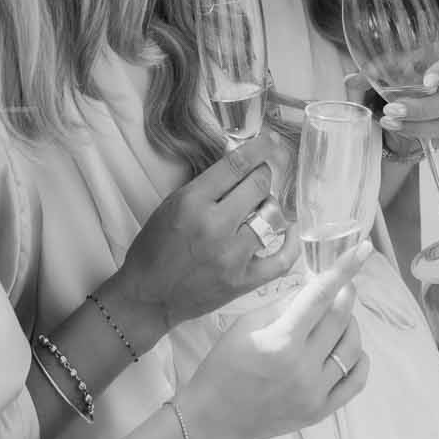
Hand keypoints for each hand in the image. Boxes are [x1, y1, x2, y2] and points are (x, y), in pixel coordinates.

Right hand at [107, 130, 300, 331]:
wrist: (148, 296)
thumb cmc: (154, 248)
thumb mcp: (171, 205)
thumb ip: (204, 186)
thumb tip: (239, 166)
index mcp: (192, 202)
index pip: (236, 165)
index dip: (259, 148)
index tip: (271, 141)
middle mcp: (215, 226)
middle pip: (259, 185)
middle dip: (263, 176)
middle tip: (259, 178)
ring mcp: (232, 255)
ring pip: (272, 216)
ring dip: (269, 207)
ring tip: (260, 208)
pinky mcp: (244, 281)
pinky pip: (282, 259)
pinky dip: (291, 243)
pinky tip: (290, 230)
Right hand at [182, 242, 370, 438]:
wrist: (214, 418)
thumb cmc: (223, 366)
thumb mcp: (245, 325)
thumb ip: (284, 305)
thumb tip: (314, 287)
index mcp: (281, 341)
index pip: (320, 296)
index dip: (344, 269)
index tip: (363, 249)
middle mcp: (303, 367)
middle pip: (341, 318)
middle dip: (345, 293)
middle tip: (340, 286)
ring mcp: (315, 393)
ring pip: (353, 347)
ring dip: (350, 325)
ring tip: (335, 321)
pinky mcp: (321, 411)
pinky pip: (356, 380)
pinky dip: (358, 359)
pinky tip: (346, 349)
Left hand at [348, 47, 438, 154]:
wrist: (408, 104)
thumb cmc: (402, 79)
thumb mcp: (386, 71)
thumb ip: (371, 73)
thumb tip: (354, 79)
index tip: (427, 82)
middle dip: (422, 108)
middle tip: (392, 109)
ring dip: (419, 127)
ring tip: (390, 123)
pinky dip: (428, 139)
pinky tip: (407, 133)